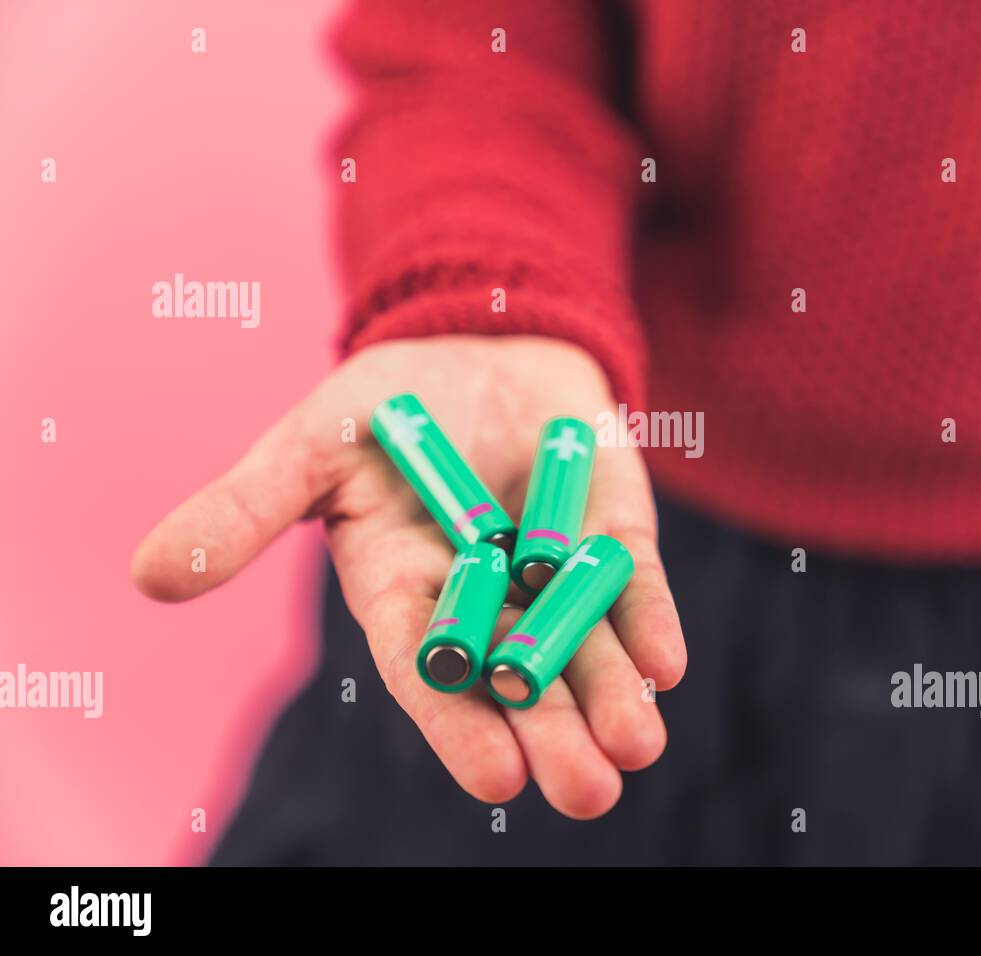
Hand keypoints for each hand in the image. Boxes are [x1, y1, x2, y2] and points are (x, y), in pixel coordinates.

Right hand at [131, 335, 686, 818]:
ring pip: (587, 649)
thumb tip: (148, 576)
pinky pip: (635, 586)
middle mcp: (489, 603)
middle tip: (588, 792)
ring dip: (612, 698)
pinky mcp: (614, 535)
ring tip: (635, 748)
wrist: (478, 338)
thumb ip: (244, 513)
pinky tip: (665, 664)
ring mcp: (557, 572)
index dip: (462, 722)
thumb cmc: (386, 401)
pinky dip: (648, 622)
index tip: (497, 777)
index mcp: (408, 597)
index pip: (433, 674)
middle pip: (522, 681)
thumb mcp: (309, 447)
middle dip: (553, 734)